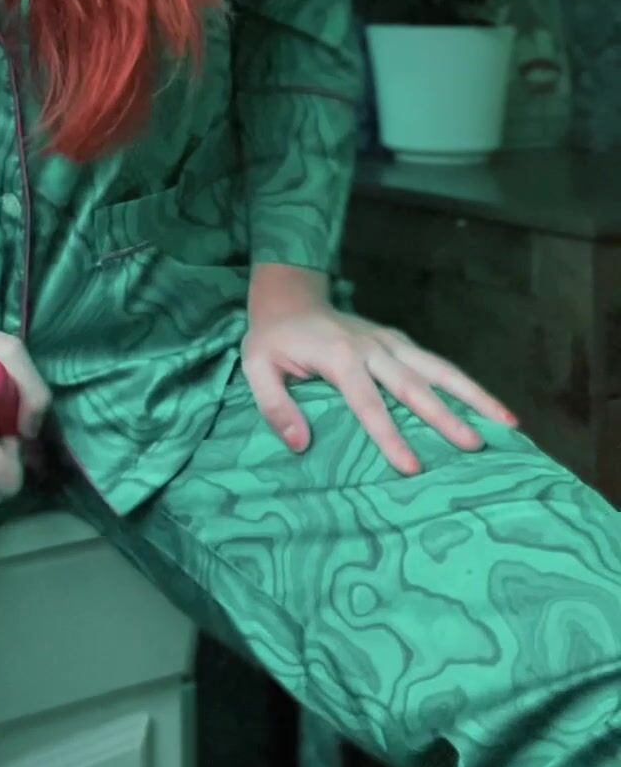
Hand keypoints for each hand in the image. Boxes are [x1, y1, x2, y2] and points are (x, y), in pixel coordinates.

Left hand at [242, 269, 517, 475]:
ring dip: (474, 394)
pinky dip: (466, 384)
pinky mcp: (400, 342)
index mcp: (339, 357)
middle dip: (445, 416)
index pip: (368, 403)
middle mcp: (373, 347)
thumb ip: (274, 406)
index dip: (389, 436)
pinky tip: (492, 407)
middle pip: (415, 385)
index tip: (412, 467)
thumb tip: (301, 445)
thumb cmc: (272, 340)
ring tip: (509, 422)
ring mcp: (391, 342)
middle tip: (474, 445)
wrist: (290, 298)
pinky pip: (437, 364)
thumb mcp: (257, 368)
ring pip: (439, 368)